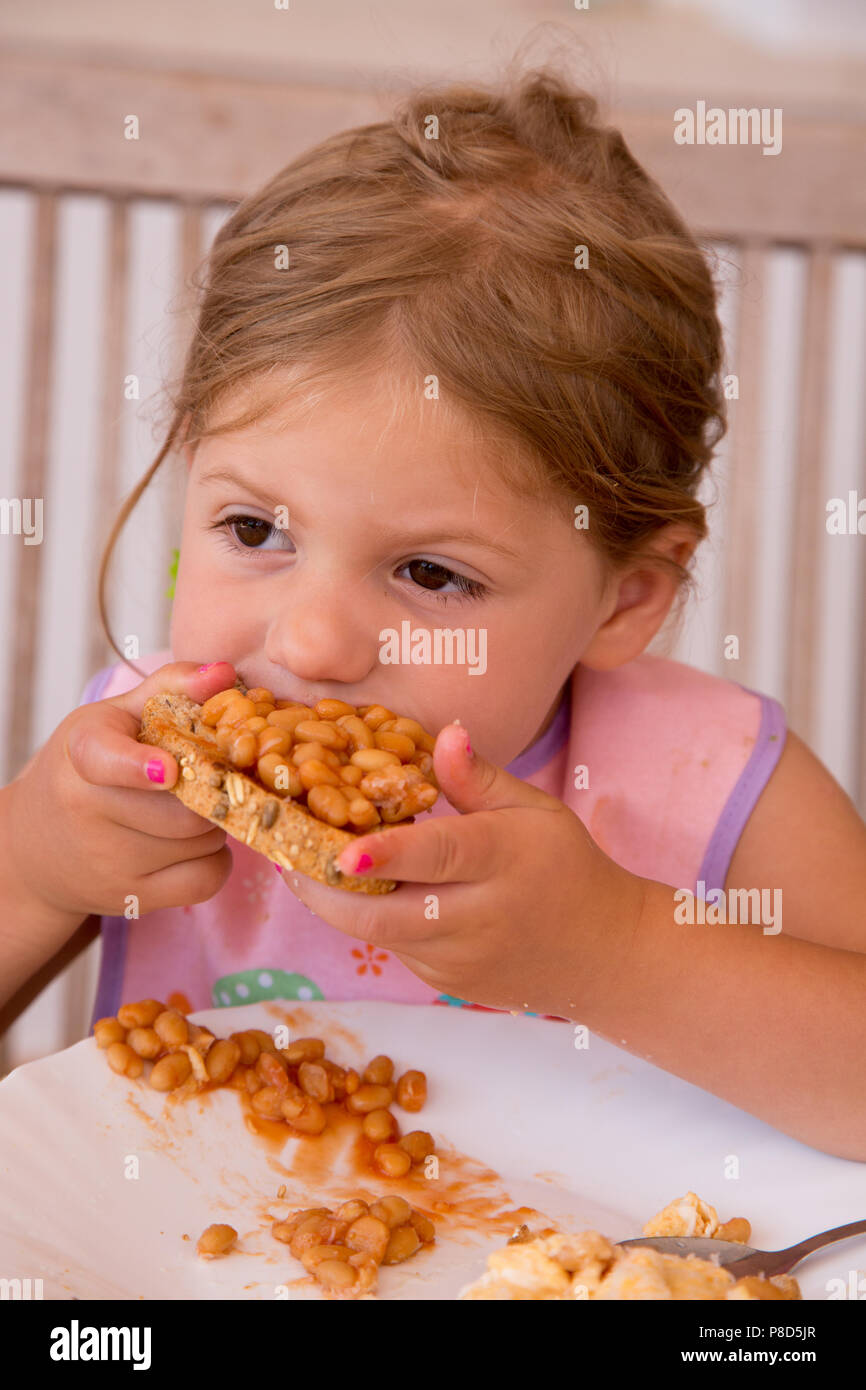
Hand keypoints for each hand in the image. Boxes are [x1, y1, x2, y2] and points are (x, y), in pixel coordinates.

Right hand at [6, 660, 238, 918]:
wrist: (38, 848)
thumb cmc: (87, 770)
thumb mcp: (114, 720)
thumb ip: (170, 688)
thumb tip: (225, 673)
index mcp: (82, 755)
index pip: (106, 761)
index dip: (140, 766)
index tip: (166, 769)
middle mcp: (87, 811)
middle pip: (185, 806)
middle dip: (212, 790)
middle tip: (207, 778)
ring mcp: (109, 862)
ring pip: (202, 841)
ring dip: (216, 822)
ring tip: (194, 807)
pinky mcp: (130, 899)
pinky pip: (206, 880)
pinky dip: (217, 860)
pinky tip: (196, 845)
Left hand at [281, 723, 645, 1016]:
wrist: (603, 953)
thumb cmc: (564, 865)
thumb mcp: (535, 810)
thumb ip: (480, 779)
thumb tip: (445, 734)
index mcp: (506, 860)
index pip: (440, 856)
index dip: (389, 855)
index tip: (343, 853)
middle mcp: (481, 917)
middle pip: (390, 914)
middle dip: (327, 892)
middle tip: (285, 857)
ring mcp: (462, 959)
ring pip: (382, 934)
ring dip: (338, 904)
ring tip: (299, 865)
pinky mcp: (448, 982)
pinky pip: (396, 947)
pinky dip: (370, 920)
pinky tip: (352, 891)